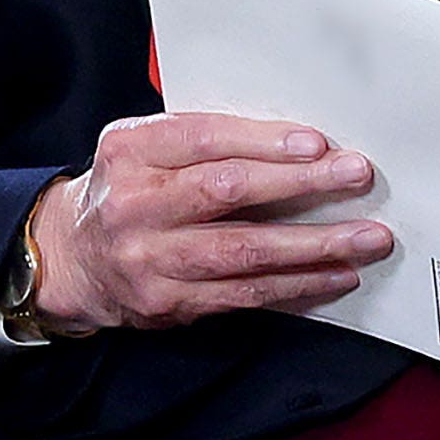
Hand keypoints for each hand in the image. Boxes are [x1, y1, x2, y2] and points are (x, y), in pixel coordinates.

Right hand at [32, 114, 392, 332]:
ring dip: (315, 245)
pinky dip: (297, 285)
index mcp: (131, 151)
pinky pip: (244, 294)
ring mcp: (149, 258)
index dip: (265, 142)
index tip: (318, 144)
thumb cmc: (130, 189)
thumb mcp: (147, 147)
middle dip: (302, 183)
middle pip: (229, 191)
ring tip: (366, 238)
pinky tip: (335, 274)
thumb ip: (208, 139)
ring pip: (245, 251)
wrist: (73, 257)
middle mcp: (135, 204)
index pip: (205, 137)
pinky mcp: (167, 302)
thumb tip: (302, 143)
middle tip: (356, 176)